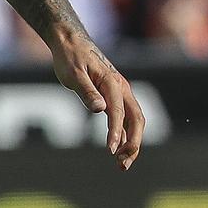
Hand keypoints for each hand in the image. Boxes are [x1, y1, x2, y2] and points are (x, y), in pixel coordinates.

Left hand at [51, 27, 144, 168]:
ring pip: (134, 121)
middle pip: (137, 120)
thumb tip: (100, 110)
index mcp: (113, 83)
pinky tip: (119, 149)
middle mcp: (122, 89)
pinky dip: (124, 135)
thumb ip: (87, 92)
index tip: (110, 151)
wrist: (71, 42)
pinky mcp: (115, 97)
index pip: (119, 113)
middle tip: (122, 164)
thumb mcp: (73, 74)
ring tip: (122, 164)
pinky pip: (126, 119)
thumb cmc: (70, 58)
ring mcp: (121, 93)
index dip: (116, 133)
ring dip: (131, 143)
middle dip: (133, 143)